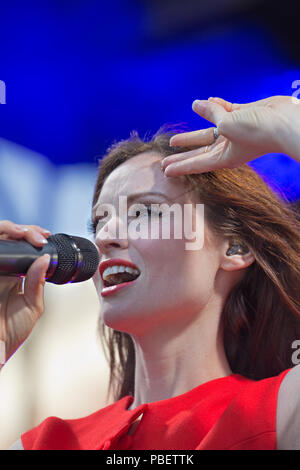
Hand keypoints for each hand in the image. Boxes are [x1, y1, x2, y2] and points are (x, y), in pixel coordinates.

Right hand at [0, 221, 50, 364]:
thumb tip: (44, 260)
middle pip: (9, 237)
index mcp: (14, 276)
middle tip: (38, 235)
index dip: (32, 237)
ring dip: (9, 229)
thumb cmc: (10, 333)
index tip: (45, 237)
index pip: (23, 248)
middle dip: (24, 230)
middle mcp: (1, 270)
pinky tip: (9, 239)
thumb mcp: (32, 307)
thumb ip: (37, 283)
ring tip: (24, 233)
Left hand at [161, 95, 299, 175]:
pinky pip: (225, 111)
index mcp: (225, 157)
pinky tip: (204, 101)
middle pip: (199, 152)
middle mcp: (229, 146)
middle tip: (163, 163)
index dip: (179, 166)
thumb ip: (212, 114)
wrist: (284, 120)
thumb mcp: (228, 124)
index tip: (165, 171)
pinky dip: (215, 106)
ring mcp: (236, 131)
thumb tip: (199, 103)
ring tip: (173, 140)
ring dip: (191, 135)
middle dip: (181, 157)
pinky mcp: (244, 116)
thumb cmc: (257, 130)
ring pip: (208, 132)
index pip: (197, 164)